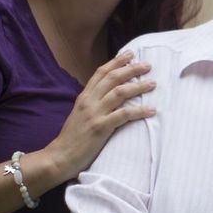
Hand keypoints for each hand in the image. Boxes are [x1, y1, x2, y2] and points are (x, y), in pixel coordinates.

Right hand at [44, 52, 155, 180]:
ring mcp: (94, 114)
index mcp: (84, 97)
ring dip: (139, 86)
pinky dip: (139, 111)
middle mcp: (89, 101)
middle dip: (131, 69)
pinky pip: (124, 115)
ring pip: (120, 92)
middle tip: (147, 65)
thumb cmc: (72, 138)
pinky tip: (151, 110)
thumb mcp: (80, 115)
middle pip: (113, 78)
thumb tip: (109, 96)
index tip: (130, 54)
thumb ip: (92, 103)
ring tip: (153, 83)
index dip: (116, 62)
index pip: (100, 73)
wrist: (60, 157)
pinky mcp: (100, 127)